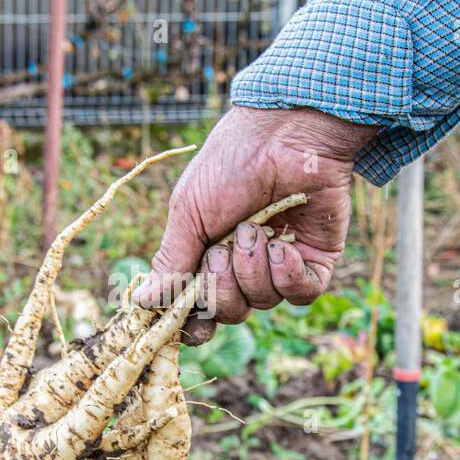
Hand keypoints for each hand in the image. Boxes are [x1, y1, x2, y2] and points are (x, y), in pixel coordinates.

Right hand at [133, 105, 378, 343]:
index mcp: (208, 256)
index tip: (189, 321)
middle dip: (221, 286)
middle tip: (222, 249)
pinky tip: (283, 246)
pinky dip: (288, 276)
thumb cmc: (229, 166)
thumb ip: (172, 261)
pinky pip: (300, 294)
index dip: (193, 322)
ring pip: (263, 303)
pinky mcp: (315, 261)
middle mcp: (243, 266)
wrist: (283, 136)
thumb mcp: (188, 213)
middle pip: (230, 312)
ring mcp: (279, 265)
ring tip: (254, 228)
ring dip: (253, 268)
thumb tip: (144, 302)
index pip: (199, 309)